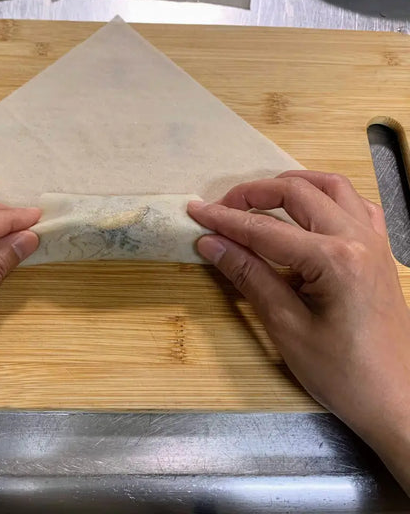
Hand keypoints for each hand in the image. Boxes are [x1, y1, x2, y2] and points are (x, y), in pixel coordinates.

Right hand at [188, 171, 409, 493]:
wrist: (395, 400)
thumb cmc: (340, 373)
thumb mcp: (286, 326)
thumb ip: (248, 276)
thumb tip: (210, 243)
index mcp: (334, 260)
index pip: (266, 229)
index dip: (225, 220)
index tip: (195, 212)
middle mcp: (358, 238)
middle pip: (298, 193)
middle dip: (253, 194)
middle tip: (221, 209)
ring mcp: (374, 240)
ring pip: (331, 187)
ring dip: (290, 185)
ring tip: (258, 199)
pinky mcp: (380, 250)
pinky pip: (355, 204)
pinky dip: (325, 197)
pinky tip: (307, 212)